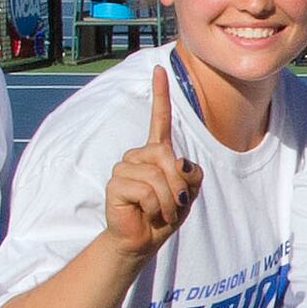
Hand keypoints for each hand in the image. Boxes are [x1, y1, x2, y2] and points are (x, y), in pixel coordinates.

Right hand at [102, 66, 199, 256]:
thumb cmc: (165, 213)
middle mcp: (137, 155)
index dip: (160, 94)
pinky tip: (146, 213)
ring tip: (160, 212)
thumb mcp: (188, 192)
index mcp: (156, 152)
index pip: (158, 119)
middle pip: (166, 156)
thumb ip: (191, 174)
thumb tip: (177, 160)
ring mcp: (124, 167)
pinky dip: (155, 207)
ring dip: (167, 201)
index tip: (159, 69)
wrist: (144, 238)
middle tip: (174, 203)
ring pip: (158, 176)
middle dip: (178, 184)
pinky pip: (146, 191)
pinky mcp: (115, 184)